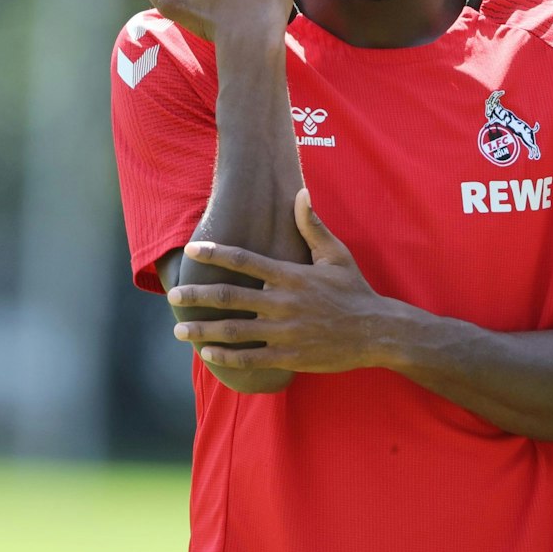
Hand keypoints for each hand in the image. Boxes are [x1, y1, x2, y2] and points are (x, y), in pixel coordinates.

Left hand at [167, 190, 405, 374]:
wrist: (377, 332)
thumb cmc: (355, 291)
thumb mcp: (337, 254)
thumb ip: (313, 226)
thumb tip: (301, 193)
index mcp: (292, 276)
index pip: (246, 260)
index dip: (216, 252)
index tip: (192, 249)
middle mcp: (283, 303)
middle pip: (231, 297)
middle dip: (198, 296)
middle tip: (175, 295)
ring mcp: (285, 331)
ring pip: (234, 331)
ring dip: (204, 329)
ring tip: (180, 328)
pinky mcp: (289, 356)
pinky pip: (251, 358)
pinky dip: (226, 357)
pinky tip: (207, 354)